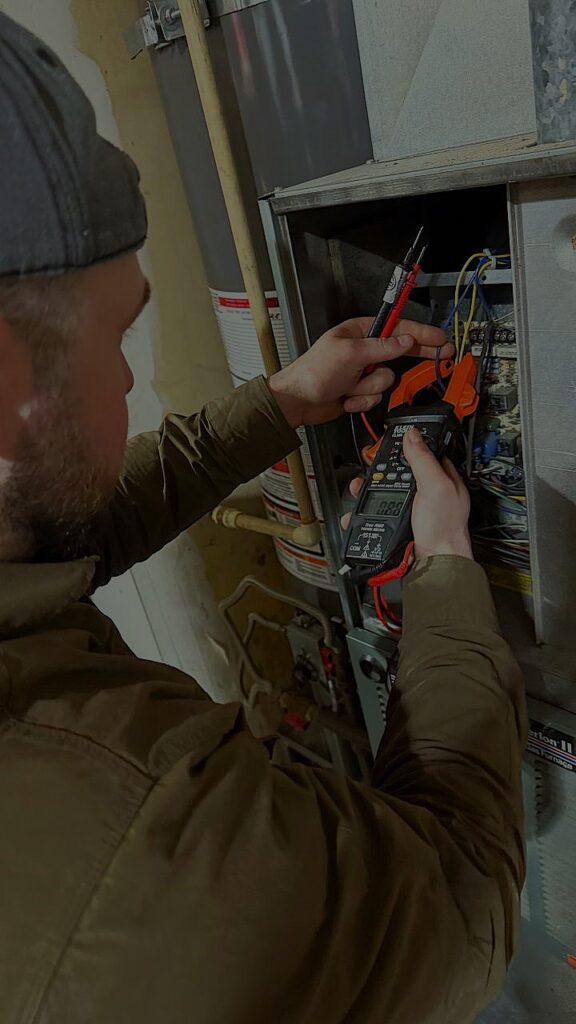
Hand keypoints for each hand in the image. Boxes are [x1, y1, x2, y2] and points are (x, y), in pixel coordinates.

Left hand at [268, 317, 451, 427]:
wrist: (298, 402)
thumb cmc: (312, 373)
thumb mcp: (350, 354)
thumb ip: (382, 347)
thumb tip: (405, 341)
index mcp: (360, 331)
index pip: (398, 329)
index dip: (422, 333)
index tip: (439, 338)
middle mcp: (364, 349)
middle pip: (399, 353)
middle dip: (411, 359)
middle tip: (440, 357)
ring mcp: (363, 371)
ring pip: (387, 380)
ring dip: (369, 387)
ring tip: (351, 386)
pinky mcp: (360, 390)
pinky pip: (375, 396)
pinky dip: (361, 400)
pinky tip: (346, 397)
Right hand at [341, 427, 472, 560]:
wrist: (434, 563)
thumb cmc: (444, 528)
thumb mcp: (435, 486)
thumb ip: (423, 459)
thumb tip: (412, 435)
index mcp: (442, 478)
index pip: (422, 453)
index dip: (405, 447)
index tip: (387, 444)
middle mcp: (428, 492)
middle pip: (399, 473)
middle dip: (380, 472)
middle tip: (369, 472)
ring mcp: (413, 509)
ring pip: (386, 493)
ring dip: (368, 491)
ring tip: (359, 490)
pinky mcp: (401, 524)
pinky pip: (379, 512)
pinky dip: (366, 512)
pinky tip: (360, 511)